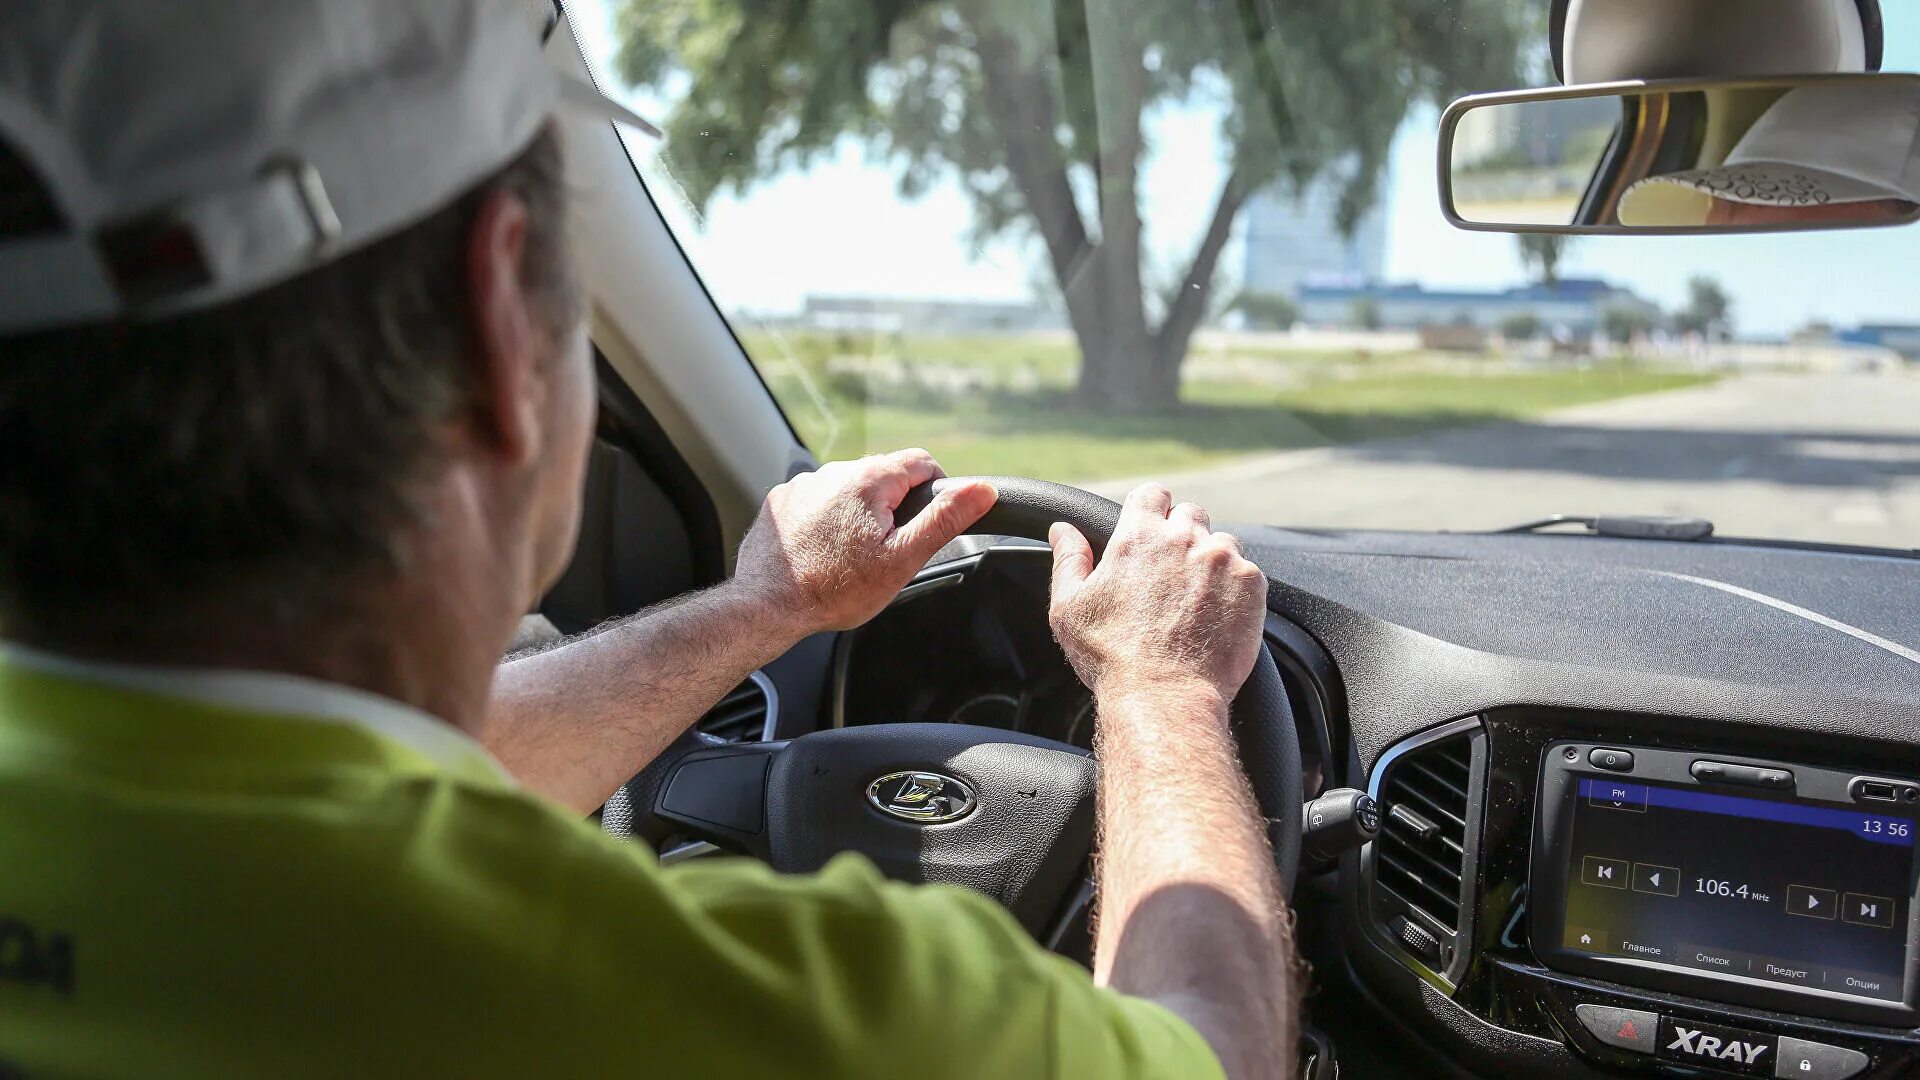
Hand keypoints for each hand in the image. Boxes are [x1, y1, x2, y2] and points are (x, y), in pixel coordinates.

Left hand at [731, 449, 996, 635]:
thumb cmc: (835, 589)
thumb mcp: (902, 559)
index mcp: (870, 479)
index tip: (926, 523)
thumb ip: (944, 519)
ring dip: (858, 513)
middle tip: (887, 550)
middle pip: (883, 476)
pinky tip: (821, 552)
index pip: (922, 462)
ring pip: (848, 489)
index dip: (935, 491)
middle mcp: (834, 472)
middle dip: (893, 507)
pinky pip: (817, 500)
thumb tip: (981, 490)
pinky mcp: (781, 501)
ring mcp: (804, 484)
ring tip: (850, 556)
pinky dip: (825, 520)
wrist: (767, 605)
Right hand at [1048, 483, 1266, 705]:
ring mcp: (1222, 559)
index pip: (1152, 494)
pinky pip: (1247, 572)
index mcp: (1138, 536)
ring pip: (1222, 543)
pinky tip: (1216, 616)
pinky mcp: (1251, 585)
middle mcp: (1184, 538)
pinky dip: (1234, 589)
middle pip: (1190, 514)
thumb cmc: (1112, 657)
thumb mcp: (1069, 608)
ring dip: (1210, 562)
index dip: (1151, 509)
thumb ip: (1068, 559)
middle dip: (1182, 536)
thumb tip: (1063, 529)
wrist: (1165, 696)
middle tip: (1171, 575)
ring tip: (1195, 602)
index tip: (1152, 529)